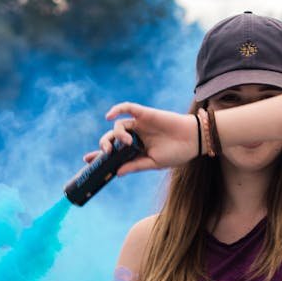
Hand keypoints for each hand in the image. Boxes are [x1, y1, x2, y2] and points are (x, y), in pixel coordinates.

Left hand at [81, 102, 198, 175]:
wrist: (194, 140)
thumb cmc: (177, 153)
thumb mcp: (153, 163)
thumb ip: (135, 165)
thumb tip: (116, 173)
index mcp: (136, 149)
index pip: (114, 152)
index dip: (99, 155)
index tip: (87, 161)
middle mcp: (135, 136)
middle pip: (112, 137)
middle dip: (104, 144)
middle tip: (105, 152)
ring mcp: (139, 124)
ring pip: (118, 125)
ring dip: (116, 134)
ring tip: (126, 142)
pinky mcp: (144, 113)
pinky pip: (127, 108)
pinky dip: (117, 109)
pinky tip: (109, 116)